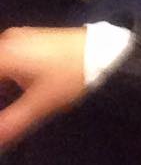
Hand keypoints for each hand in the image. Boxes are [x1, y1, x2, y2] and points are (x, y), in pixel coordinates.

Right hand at [0, 26, 85, 148]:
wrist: (106, 51)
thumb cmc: (72, 75)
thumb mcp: (40, 104)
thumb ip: (10, 125)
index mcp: (4, 55)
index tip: (0, 122)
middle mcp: (6, 42)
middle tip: (5, 120)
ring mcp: (17, 39)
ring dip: (1, 87)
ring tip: (8, 111)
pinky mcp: (28, 42)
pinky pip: (4, 61)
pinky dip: (2, 79)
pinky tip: (9, 97)